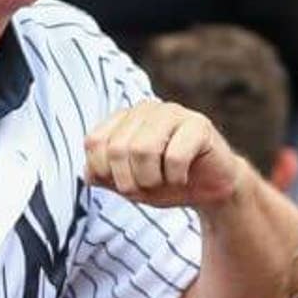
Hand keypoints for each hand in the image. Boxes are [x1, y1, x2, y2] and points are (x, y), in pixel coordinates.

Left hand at [85, 100, 245, 209]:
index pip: (94, 142)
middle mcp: (145, 109)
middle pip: (118, 149)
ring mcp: (173, 112)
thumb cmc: (164, 182)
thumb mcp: (126, 183)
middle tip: (147, 186)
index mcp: (122, 119)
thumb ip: (102, 176)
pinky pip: (175, 156)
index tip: (123, 183)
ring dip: (152, 179)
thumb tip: (88, 174)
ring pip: (143, 150)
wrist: (208, 189)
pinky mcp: (199, 125)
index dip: (104, 172)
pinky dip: (176, 177)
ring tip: (164, 181)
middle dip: (129, 181)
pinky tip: (183, 177)